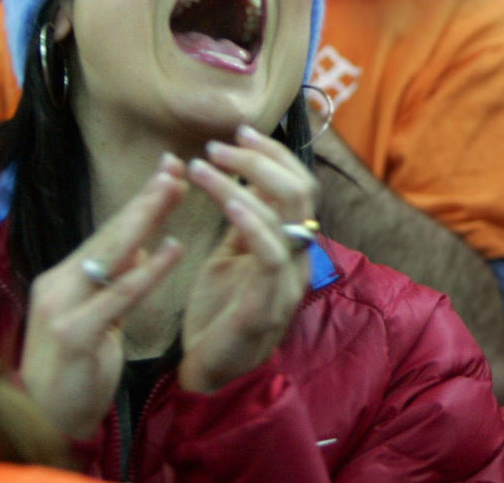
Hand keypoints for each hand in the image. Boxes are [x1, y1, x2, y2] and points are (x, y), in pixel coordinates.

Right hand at [21, 155, 185, 438]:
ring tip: (174, 190)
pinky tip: (173, 248)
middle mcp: (60, 284)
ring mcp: (63, 307)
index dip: (141, 201)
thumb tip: (144, 243)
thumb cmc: (82, 361)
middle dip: (145, 198)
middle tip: (175, 167)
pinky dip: (148, 270)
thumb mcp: (103, 313)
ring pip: (111, 253)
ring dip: (145, 219)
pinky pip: (119, 295)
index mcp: (68, 276)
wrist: (54, 415)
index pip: (110, 231)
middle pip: (110, 233)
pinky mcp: (75, 333)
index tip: (170, 170)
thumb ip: (118, 278)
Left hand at [179, 125, 315, 392]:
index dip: (274, 153)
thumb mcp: (231, 256)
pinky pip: (270, 253)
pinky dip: (252, 221)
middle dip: (261, 158)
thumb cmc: (219, 311)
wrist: (211, 371)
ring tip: (203, 166)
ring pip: (286, 215)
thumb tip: (247, 172)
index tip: (239, 131)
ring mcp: (288, 281)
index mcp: (291, 244)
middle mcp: (300, 258)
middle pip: (300, 191)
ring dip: (243, 182)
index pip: (299, 185)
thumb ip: (245, 220)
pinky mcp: (268, 304)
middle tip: (219, 145)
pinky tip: (228, 203)